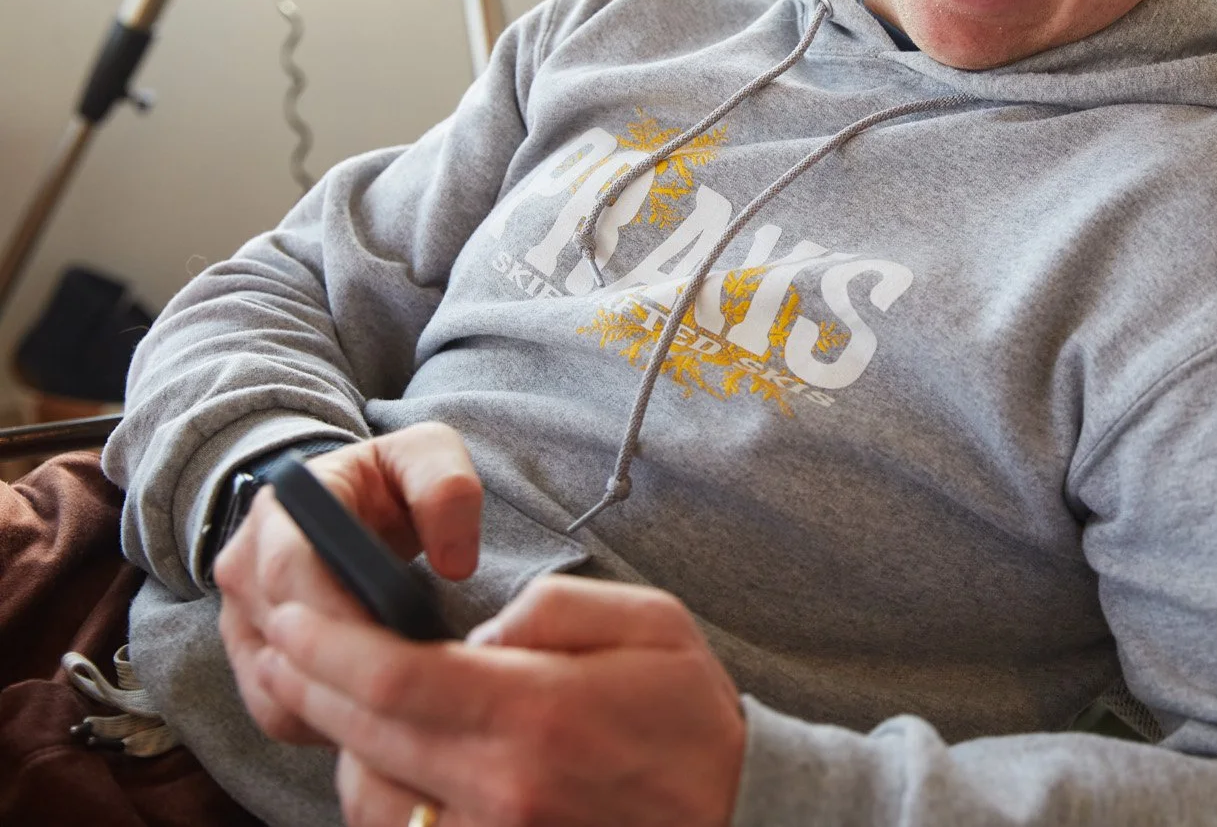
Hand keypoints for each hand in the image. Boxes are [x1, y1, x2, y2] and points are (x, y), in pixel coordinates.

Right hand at [212, 422, 482, 743]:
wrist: (347, 504)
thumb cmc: (389, 481)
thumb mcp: (425, 455)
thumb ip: (446, 487)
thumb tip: (456, 564)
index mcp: (281, 512)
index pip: (289, 570)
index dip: (340, 612)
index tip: (401, 639)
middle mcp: (244, 568)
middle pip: (282, 634)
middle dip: (349, 665)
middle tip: (421, 687)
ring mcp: (240, 620)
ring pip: (276, 686)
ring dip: (339, 702)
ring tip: (410, 706)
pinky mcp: (252, 662)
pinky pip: (278, 711)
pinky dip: (327, 722)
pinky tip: (383, 720)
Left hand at [257, 574, 745, 826]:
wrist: (736, 813)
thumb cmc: (693, 719)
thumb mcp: (653, 623)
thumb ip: (554, 608)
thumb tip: (480, 633)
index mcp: (538, 711)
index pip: (395, 679)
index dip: (329, 645)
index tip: (296, 615)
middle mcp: (501, 785)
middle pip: (365, 734)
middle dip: (310, 682)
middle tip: (283, 642)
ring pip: (369, 795)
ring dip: (339, 742)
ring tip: (332, 694)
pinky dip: (377, 793)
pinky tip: (380, 756)